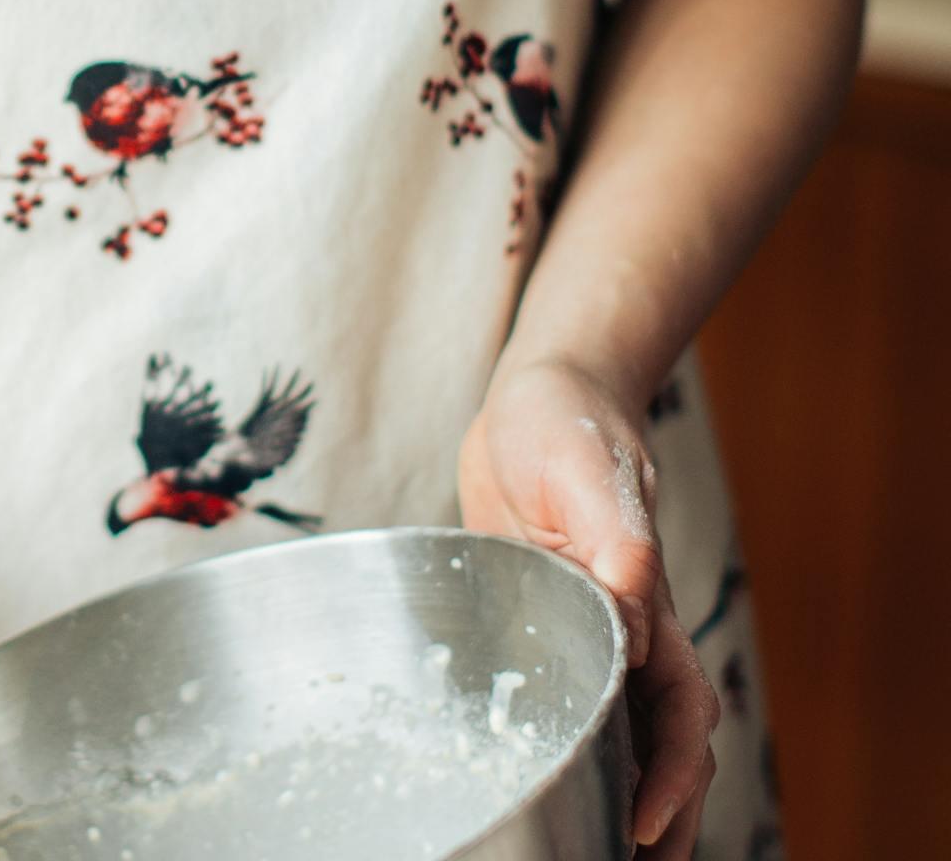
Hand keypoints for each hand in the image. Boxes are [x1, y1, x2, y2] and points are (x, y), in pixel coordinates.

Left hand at [459, 358, 719, 858]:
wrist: (540, 400)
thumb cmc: (562, 424)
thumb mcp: (581, 466)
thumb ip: (609, 529)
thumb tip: (630, 594)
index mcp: (640, 600)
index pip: (675, 706)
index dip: (670, 769)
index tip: (644, 818)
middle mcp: (625, 626)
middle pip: (663, 737)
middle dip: (662, 806)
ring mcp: (590, 626)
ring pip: (624, 726)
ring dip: (623, 787)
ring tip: (600, 851)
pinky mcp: (550, 618)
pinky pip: (573, 694)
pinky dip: (576, 742)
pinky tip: (550, 779)